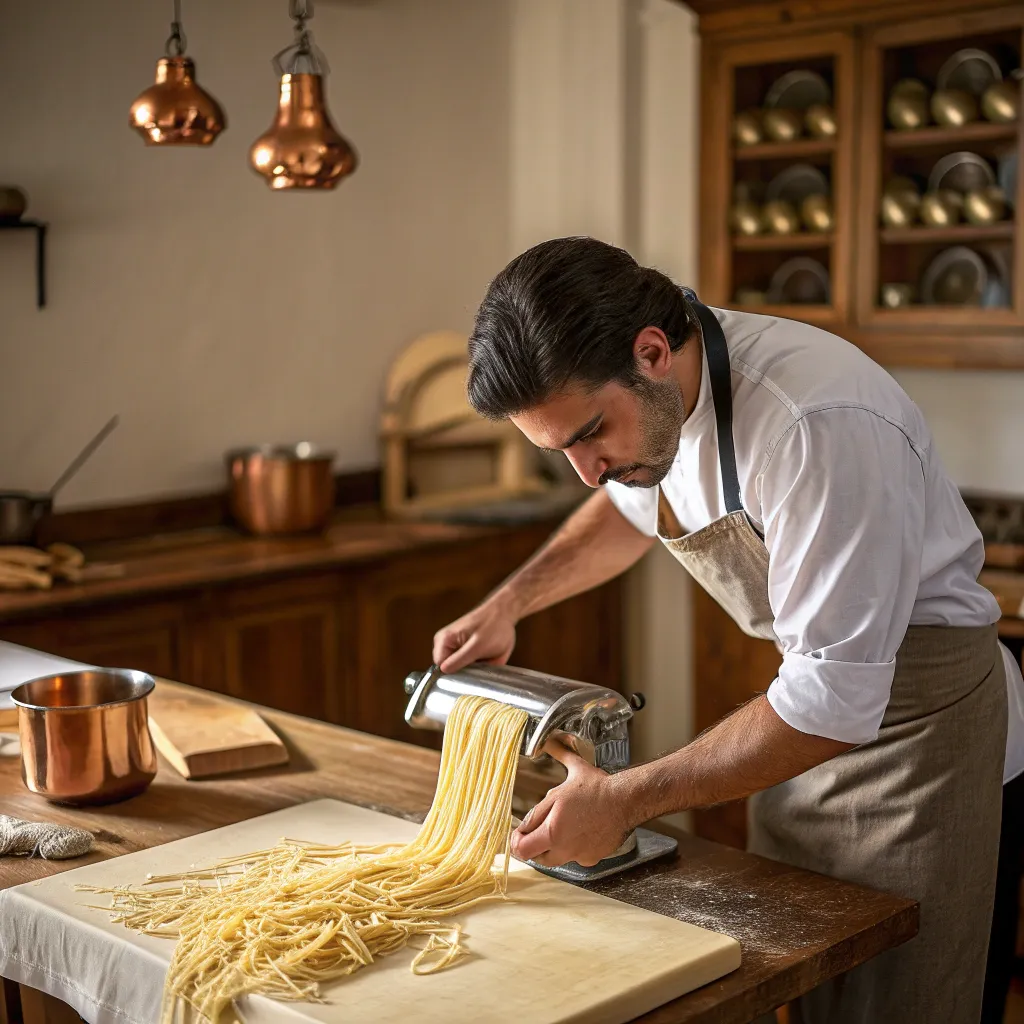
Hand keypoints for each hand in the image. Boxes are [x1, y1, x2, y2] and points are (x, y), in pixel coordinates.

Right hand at [432, 599, 516, 672]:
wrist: (504, 612)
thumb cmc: (494, 626)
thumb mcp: (478, 646)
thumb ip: (460, 659)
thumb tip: (443, 671)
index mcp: (443, 640)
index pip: (440, 669)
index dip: (455, 675)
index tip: (471, 674)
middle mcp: (443, 642)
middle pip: (448, 670)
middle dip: (465, 671)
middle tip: (480, 665)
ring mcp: (452, 645)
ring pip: (458, 668)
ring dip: (472, 668)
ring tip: (485, 658)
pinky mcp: (461, 647)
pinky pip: (465, 663)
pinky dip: (475, 664)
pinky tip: (485, 657)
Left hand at [510, 742, 634, 867]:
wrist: (624, 799)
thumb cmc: (594, 790)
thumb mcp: (557, 792)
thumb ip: (535, 812)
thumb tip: (520, 825)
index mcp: (553, 833)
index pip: (523, 850)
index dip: (516, 841)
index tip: (518, 832)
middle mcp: (566, 850)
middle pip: (538, 858)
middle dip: (534, 844)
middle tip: (539, 826)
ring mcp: (581, 856)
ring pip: (557, 857)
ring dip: (554, 845)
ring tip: (564, 823)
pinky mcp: (594, 858)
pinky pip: (575, 856)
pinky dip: (573, 845)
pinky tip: (581, 828)